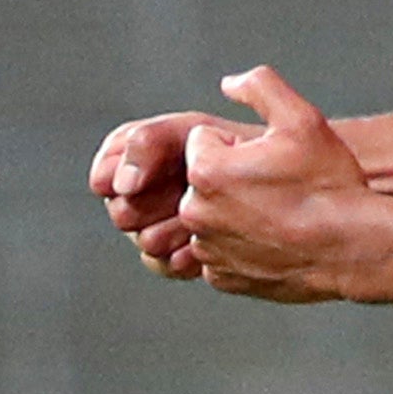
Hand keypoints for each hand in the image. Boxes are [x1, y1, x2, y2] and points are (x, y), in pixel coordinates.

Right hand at [89, 107, 247, 277]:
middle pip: (121, 211)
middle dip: (154, 205)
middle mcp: (147, 190)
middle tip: (186, 195)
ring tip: (203, 215)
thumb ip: (148, 143)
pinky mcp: (176, 255)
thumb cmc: (245, 148)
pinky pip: (162, 263)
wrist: (284, 189)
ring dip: (175, 230)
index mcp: (143, 151)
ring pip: (144, 239)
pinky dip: (184, 254)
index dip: (121, 174)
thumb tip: (121, 183)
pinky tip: (206, 239)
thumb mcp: (195, 130)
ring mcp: (159, 225)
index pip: (108, 168)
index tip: (145, 178)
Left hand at [171, 66, 375, 304]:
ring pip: (212, 217)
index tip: (267, 159)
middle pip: (203, 181)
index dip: (237, 145)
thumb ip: (260, 86)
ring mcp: (209, 250)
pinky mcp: (223, 278)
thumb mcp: (302, 118)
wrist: (354, 248)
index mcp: (207, 171)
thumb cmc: (329, 187)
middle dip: (231, 179)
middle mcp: (198, 214)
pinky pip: (222, 252)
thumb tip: (230, 84)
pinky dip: (241, 246)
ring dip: (235, 213)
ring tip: (278, 214)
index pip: (203, 142)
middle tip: (276, 188)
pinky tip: (274, 240)